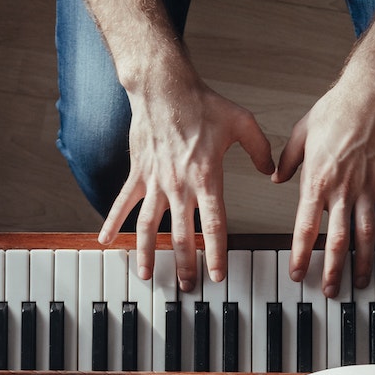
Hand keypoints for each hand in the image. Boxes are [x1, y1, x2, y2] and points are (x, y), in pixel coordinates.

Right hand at [99, 77, 273, 289]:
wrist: (163, 87)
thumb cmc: (201, 103)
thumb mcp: (241, 122)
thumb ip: (259, 149)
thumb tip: (270, 170)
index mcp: (206, 178)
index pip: (213, 224)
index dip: (215, 252)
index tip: (217, 275)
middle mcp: (179, 185)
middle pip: (181, 234)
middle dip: (184, 264)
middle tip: (188, 287)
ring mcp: (155, 181)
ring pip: (148, 226)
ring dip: (147, 253)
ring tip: (147, 276)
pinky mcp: (138, 173)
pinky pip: (123, 202)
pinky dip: (111, 222)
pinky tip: (103, 241)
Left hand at [274, 58, 374, 295]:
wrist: (372, 93)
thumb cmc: (336, 109)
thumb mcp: (301, 133)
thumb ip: (287, 160)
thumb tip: (275, 177)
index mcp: (317, 182)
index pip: (305, 228)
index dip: (301, 256)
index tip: (297, 275)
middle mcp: (342, 190)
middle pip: (337, 241)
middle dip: (332, 271)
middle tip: (329, 292)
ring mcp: (368, 188)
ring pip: (367, 235)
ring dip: (364, 262)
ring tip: (361, 282)